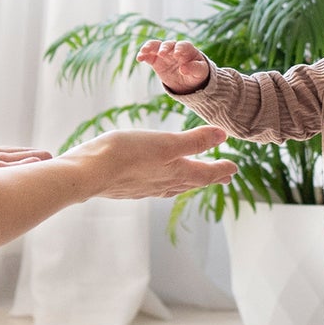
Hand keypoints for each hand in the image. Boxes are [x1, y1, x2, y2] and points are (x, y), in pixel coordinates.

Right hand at [69, 124, 237, 197]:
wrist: (89, 172)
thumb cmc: (127, 154)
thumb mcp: (166, 142)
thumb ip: (194, 141)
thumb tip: (223, 136)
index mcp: (176, 172)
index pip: (206, 173)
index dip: (221, 169)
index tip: (234, 168)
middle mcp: (163, 184)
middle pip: (192, 181)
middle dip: (209, 177)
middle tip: (224, 176)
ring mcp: (145, 188)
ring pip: (174, 186)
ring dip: (188, 181)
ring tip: (195, 179)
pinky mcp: (128, 187)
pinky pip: (155, 187)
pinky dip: (166, 183)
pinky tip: (157, 181)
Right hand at [136, 39, 211, 94]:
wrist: (188, 81)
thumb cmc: (197, 73)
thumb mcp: (200, 72)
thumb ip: (194, 69)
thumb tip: (184, 69)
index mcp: (188, 50)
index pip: (183, 45)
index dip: (179, 48)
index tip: (176, 55)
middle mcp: (175, 49)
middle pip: (169, 44)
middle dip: (164, 47)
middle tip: (162, 54)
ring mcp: (164, 54)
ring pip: (156, 46)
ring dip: (150, 47)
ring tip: (143, 51)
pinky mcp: (156, 61)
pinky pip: (149, 56)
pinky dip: (143, 55)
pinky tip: (139, 58)